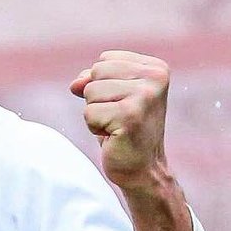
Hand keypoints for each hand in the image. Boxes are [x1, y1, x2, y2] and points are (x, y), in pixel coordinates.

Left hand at [70, 51, 190, 230]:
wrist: (143, 170)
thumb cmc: (125, 131)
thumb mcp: (111, 98)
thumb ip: (93, 80)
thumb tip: (75, 83)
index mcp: (155, 68)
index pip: (104, 60)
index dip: (102, 85)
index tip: (122, 105)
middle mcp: (155, 78)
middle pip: (96, 73)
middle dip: (97, 99)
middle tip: (117, 118)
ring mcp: (144, 96)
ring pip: (90, 92)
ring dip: (95, 114)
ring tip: (115, 127)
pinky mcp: (130, 116)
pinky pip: (89, 113)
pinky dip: (94, 128)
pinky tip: (113, 137)